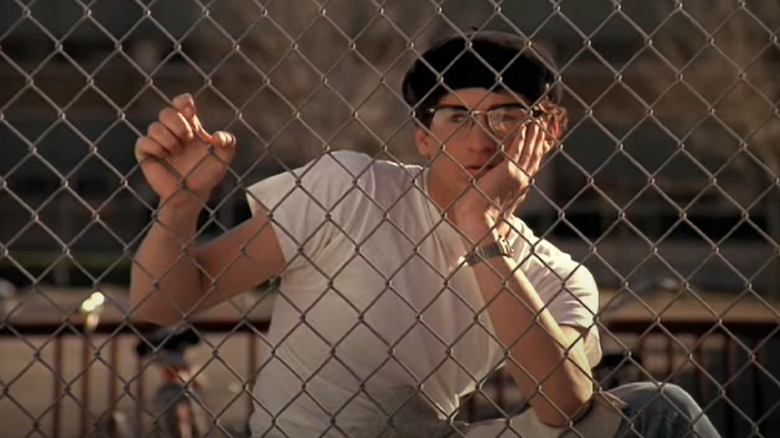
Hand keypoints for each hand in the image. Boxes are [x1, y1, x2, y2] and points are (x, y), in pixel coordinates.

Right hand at [135, 93, 235, 205]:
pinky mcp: (145, 153)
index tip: (191, 112)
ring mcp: (157, 142)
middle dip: (178, 124)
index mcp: (189, 126)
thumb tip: (218, 137)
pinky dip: (156, 148)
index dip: (183, 102)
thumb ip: (228, 143)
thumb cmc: (207, 175)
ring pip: (154, 127)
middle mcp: (171, 131)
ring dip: (169, 139)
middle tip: (188, 139)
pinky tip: (165, 157)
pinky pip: (144, 142)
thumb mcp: (223, 158)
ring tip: (177, 152)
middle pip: (166, 112)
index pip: (181, 102)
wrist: (192, 195)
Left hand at [451, 121, 556, 243]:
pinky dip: (521, 137)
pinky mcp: (507, 171)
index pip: (531, 167)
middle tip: (542, 125)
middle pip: (534, 156)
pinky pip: (517, 149)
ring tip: (536, 121)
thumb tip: (487, 191)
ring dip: (533, 134)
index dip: (536, 153)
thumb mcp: (492, 204)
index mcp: (519, 189)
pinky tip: (524, 126)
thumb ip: (494, 195)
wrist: (480, 227)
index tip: (540, 142)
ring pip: (529, 150)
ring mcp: (517, 176)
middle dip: (539, 139)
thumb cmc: (481, 221)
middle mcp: (522, 182)